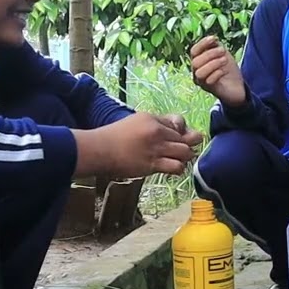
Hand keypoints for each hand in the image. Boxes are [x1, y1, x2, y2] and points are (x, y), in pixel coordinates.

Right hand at [75, 112, 198, 178]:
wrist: (99, 150)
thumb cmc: (114, 137)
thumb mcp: (135, 122)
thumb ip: (155, 123)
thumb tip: (176, 128)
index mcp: (153, 119)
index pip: (180, 122)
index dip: (183, 131)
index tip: (176, 138)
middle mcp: (157, 131)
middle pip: (189, 137)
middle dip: (189, 145)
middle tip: (181, 151)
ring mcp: (156, 148)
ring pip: (186, 152)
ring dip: (185, 158)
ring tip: (177, 160)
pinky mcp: (152, 164)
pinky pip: (177, 166)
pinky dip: (178, 169)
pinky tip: (172, 169)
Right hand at [190, 36, 245, 107]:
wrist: (238, 85)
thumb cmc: (228, 69)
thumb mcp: (223, 54)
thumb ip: (216, 46)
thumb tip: (212, 38)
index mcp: (198, 60)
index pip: (194, 51)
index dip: (202, 43)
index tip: (214, 38)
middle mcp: (196, 71)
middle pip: (195, 62)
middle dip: (210, 54)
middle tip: (223, 51)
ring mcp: (201, 82)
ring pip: (199, 72)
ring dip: (213, 64)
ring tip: (225, 60)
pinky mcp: (209, 89)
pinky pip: (208, 81)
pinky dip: (217, 74)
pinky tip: (224, 71)